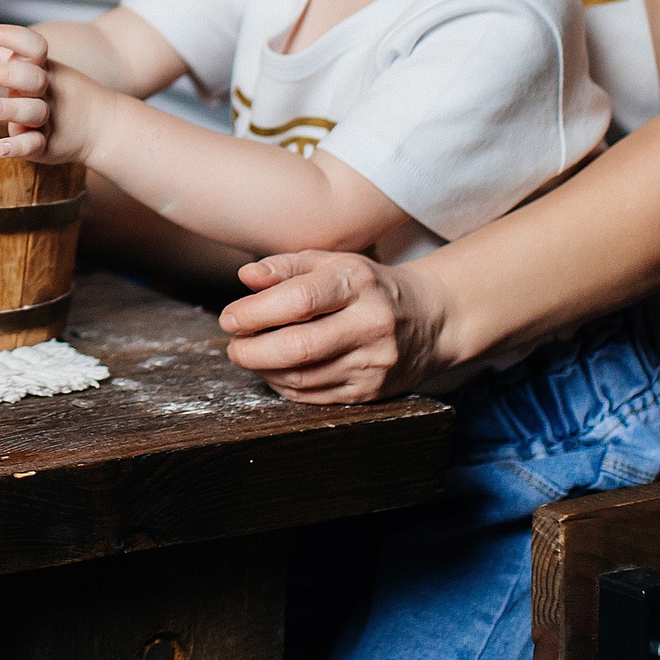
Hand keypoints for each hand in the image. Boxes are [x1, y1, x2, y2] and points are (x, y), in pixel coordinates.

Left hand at [0, 23, 73, 160]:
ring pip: (33, 112)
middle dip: (7, 74)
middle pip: (32, 78)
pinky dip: (18, 147)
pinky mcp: (47, 145)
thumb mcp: (30, 69)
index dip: (14, 37)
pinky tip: (1, 147)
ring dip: (12, 109)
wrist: (100, 126)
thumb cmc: (55, 92)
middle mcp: (46, 91)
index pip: (34, 47)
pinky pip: (34, 144)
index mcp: (43, 69)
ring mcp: (48, 118)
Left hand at [217, 251, 450, 402]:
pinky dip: (285, 386)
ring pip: (304, 377)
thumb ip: (285, 267)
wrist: (430, 319)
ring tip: (250, 355)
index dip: (255, 312)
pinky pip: (315, 396)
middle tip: (232, 346)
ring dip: (264, 370)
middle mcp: (370, 324)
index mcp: (357, 284)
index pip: (299, 299)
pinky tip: (275, 371)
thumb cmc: (368, 286)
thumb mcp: (332, 262)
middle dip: (252, 350)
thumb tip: (246, 276)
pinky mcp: (372, 392)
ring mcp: (374, 362)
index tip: (229, 318)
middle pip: (298, 347)